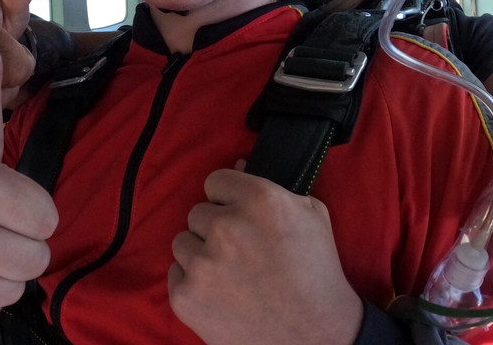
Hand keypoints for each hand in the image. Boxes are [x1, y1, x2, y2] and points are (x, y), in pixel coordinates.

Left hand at [168, 166, 362, 344]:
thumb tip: (238, 165)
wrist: (314, 337)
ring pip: (183, 242)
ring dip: (202, 254)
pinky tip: (221, 294)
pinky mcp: (187, 296)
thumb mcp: (311, 216)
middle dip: (215, 229)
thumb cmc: (316, 275)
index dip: (228, 199)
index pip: (216, 181)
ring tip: (231, 274)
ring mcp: (204, 263)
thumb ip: (272, 185)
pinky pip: (176, 273)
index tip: (238, 215)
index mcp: (259, 200)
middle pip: (197, 212)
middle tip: (240, 252)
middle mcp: (227, 227)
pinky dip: (193, 283)